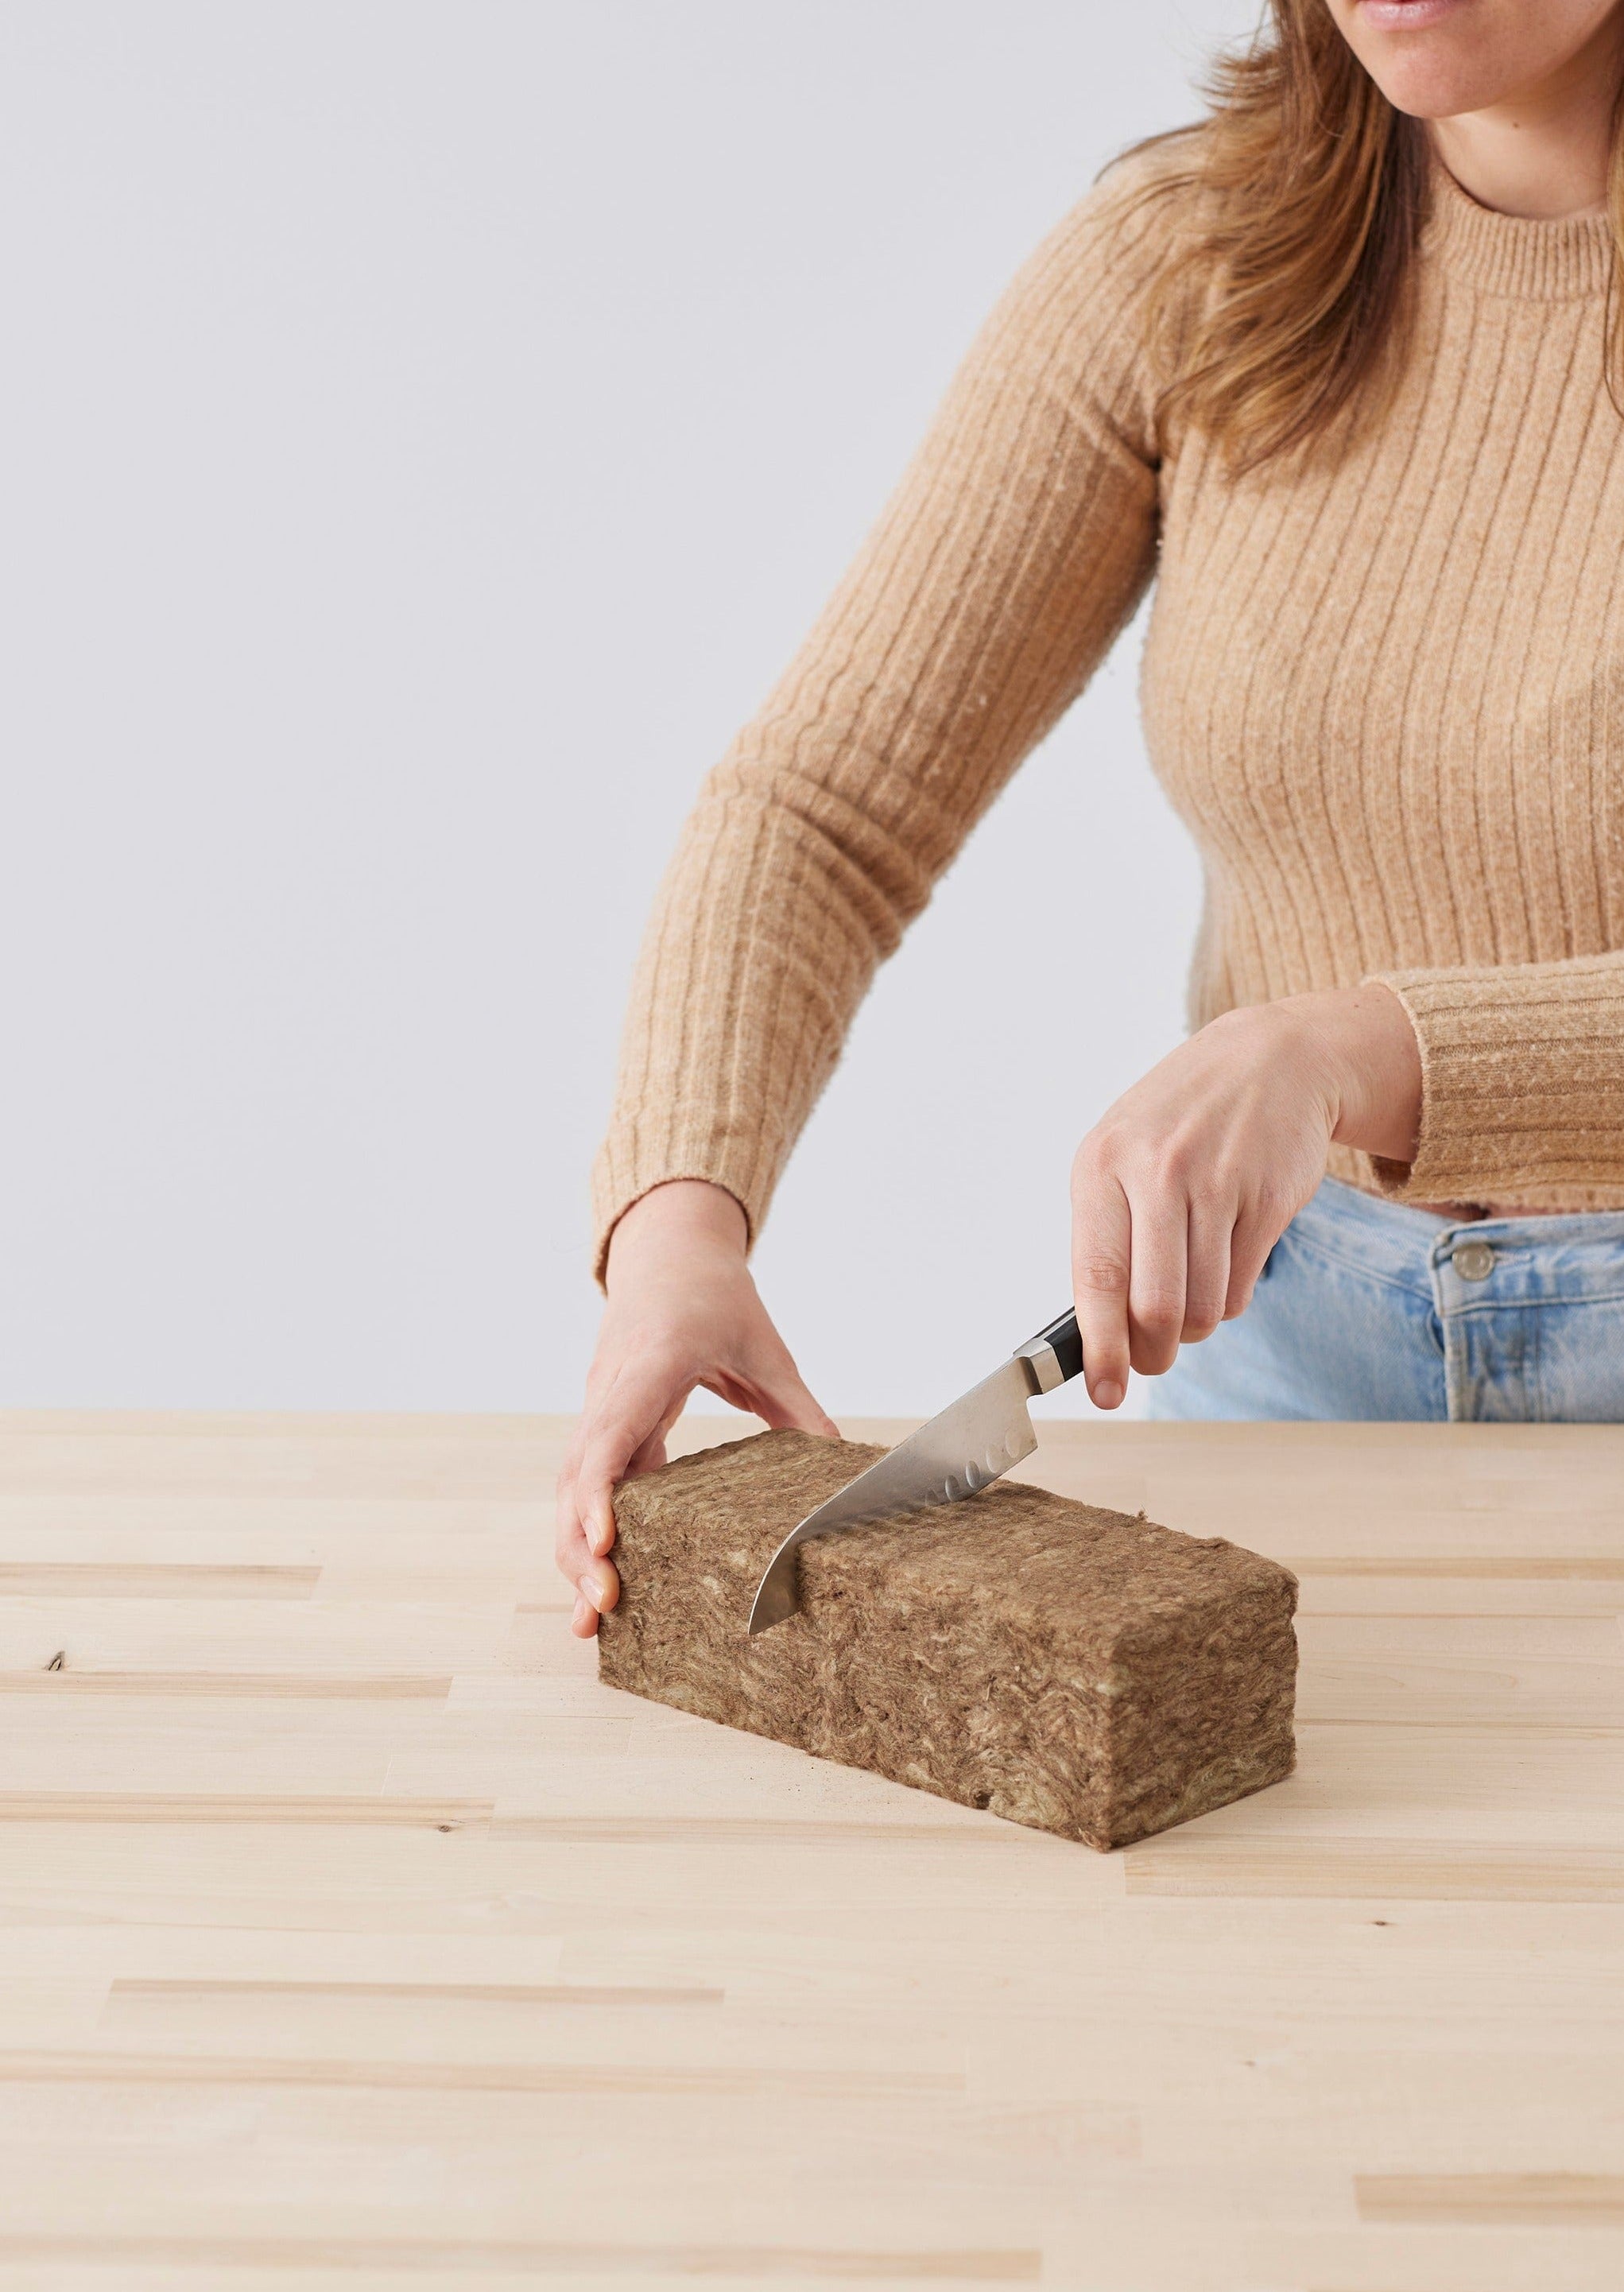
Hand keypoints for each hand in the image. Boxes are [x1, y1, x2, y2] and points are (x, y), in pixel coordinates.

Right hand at [555, 1179, 838, 1636]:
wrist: (668, 1251)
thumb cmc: (717, 1295)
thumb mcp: (768, 1348)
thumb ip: (800, 1409)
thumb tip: (840, 1471)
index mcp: (653, 1361)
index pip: (612, 1431)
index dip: (602, 1492)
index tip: (607, 1544)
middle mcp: (612, 1387)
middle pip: (578, 1475)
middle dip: (582, 1544)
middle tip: (601, 1609)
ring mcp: (600, 1405)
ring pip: (572, 1485)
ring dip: (574, 1549)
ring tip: (591, 1618)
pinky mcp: (603, 1421)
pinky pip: (587, 1481)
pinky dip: (588, 1529)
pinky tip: (603, 1580)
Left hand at [1070, 985, 1421, 1407]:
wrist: (1269, 1059)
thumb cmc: (1180, 1121)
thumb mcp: (1121, 1156)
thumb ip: (1104, 1235)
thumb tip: (1095, 1334)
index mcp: (1101, 1166)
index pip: (1095, 1277)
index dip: (1101, 1347)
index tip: (1103, 1392)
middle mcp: (1156, 1173)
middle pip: (1155, 1308)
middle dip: (1154, 1352)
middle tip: (1154, 1356)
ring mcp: (1216, 1184)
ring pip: (1202, 1308)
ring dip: (1194, 1324)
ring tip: (1190, 1289)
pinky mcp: (1267, 1199)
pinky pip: (1240, 1289)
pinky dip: (1227, 1297)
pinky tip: (1225, 1259)